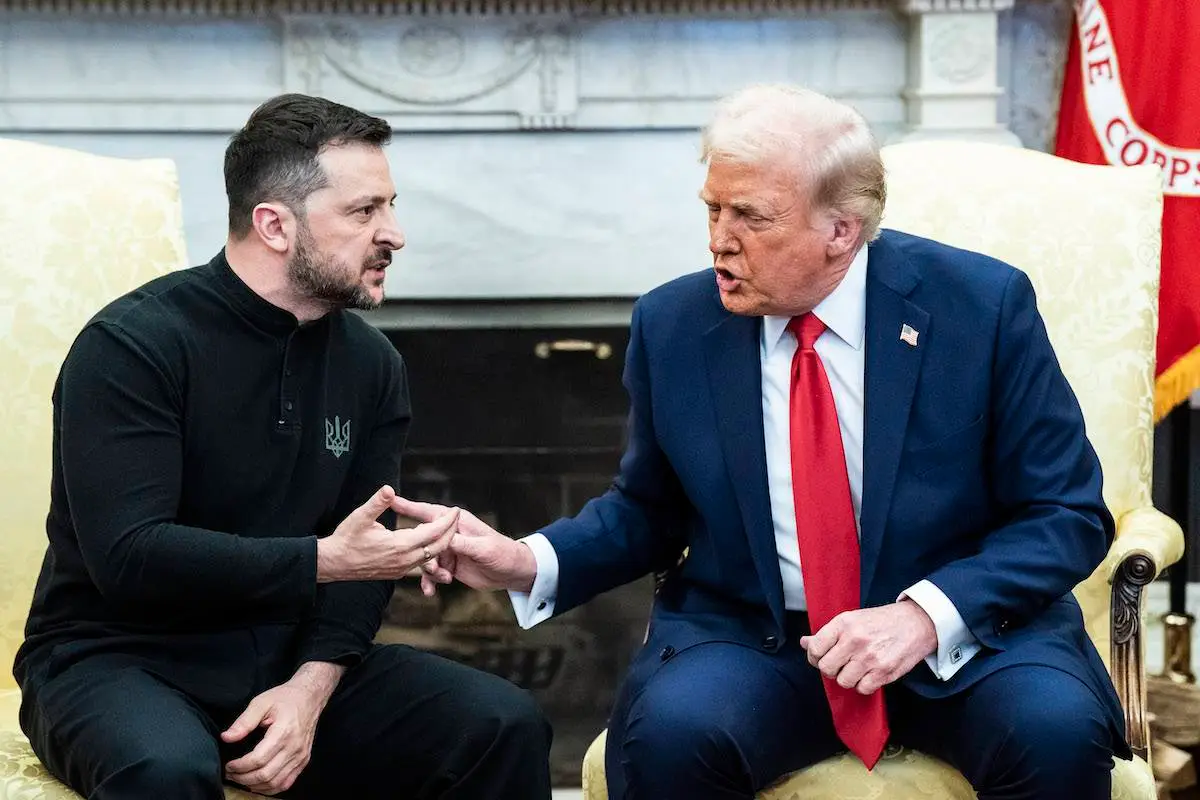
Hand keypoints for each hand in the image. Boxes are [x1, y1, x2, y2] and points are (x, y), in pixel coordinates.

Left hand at [221, 682, 322, 794]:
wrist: (310, 697)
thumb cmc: (285, 698)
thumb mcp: (261, 702)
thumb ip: (244, 721)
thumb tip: (226, 738)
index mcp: (283, 732)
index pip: (258, 759)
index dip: (239, 766)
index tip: (228, 765)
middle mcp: (294, 747)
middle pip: (265, 774)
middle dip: (243, 778)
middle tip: (230, 773)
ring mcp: (301, 756)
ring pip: (275, 783)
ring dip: (255, 785)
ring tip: (241, 779)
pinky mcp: (304, 760)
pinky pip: (287, 782)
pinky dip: (270, 788)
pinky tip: (258, 784)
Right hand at [317, 485, 458, 581]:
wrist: (334, 564)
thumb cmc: (345, 539)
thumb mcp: (359, 517)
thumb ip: (377, 503)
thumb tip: (389, 489)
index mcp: (399, 545)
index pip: (432, 532)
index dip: (446, 520)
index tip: (456, 509)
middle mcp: (404, 560)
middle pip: (438, 547)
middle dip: (451, 532)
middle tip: (458, 518)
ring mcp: (401, 569)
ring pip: (431, 557)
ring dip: (442, 544)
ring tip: (449, 529)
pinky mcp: (397, 573)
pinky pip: (420, 564)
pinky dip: (430, 553)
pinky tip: (430, 543)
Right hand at [392, 497, 537, 593]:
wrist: (512, 572)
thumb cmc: (502, 553)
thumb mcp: (483, 548)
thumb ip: (461, 543)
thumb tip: (441, 539)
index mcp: (457, 522)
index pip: (428, 512)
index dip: (408, 506)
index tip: (390, 500)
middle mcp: (449, 534)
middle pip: (422, 539)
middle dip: (421, 554)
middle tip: (433, 568)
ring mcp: (447, 550)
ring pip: (425, 558)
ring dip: (428, 571)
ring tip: (443, 579)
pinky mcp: (449, 565)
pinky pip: (432, 573)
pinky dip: (430, 582)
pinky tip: (430, 592)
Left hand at [799, 600, 936, 694]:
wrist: (916, 623)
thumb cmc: (881, 621)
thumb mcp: (852, 619)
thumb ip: (828, 634)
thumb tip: (805, 642)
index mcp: (844, 623)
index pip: (815, 648)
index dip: (814, 657)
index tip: (820, 657)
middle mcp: (855, 640)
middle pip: (826, 668)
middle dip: (831, 669)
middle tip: (840, 664)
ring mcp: (869, 657)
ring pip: (843, 681)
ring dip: (848, 678)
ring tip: (857, 667)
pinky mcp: (884, 672)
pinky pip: (862, 689)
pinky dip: (863, 685)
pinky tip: (869, 673)